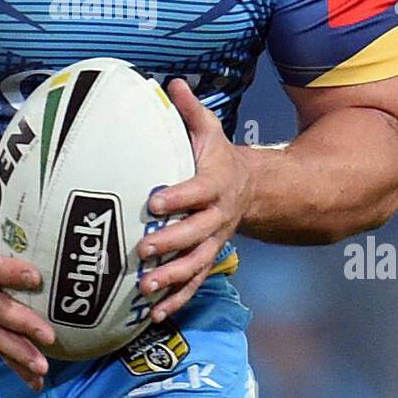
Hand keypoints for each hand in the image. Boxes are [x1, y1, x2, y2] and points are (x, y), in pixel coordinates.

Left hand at [135, 79, 250, 322]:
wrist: (254, 190)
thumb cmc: (219, 158)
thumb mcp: (211, 131)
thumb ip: (190, 110)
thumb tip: (170, 81)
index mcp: (215, 184)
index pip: (196, 192)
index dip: (178, 197)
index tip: (154, 202)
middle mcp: (216, 217)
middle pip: (195, 234)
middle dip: (171, 244)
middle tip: (144, 250)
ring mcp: (213, 242)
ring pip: (196, 265)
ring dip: (172, 279)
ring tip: (146, 289)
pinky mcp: (208, 260)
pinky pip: (194, 283)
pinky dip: (177, 300)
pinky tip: (155, 315)